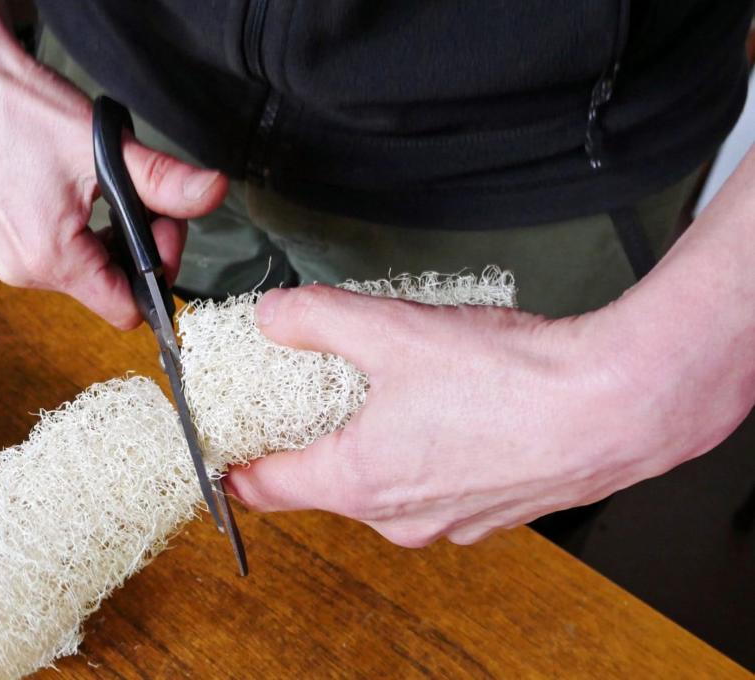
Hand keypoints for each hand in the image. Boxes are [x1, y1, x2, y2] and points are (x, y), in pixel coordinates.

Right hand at [0, 41, 226, 328]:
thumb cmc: (23, 108)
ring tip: (114, 187)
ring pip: (91, 272)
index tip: (166, 221)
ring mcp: (13, 258)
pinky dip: (90, 232)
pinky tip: (88, 193)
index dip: (159, 269)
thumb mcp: (104, 147)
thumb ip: (163, 180)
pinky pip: (65, 255)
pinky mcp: (8, 241)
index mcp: (50, 258)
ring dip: (116, 238)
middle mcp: (26, 270)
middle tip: (150, 196)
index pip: (127, 309)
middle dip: (142, 248)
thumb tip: (215, 193)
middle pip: (112, 289)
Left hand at [225, 284, 748, 545]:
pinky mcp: (494, 510)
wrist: (615, 406)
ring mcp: (450, 521)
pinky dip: (426, 448)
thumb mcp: (387, 329)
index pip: (263, 490)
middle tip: (303, 392)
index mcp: (359, 483)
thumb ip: (315, 318)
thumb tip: (273, 315)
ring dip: (372, 442)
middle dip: (308, 439)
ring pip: (385, 483)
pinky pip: (437, 481)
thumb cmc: (511, 381)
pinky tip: (446, 404)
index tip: (220, 444)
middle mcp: (399, 517)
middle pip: (323, 482)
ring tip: (385, 385)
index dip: (232, 464)